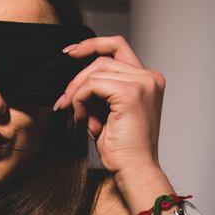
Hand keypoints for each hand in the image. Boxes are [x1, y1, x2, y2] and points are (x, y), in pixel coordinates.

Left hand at [53, 35, 165, 181]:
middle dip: (77, 80)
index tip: (69, 53)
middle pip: (102, 58)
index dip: (92, 45)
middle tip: (64, 102)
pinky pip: (92, 85)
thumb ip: (99, 91)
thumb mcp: (107, 111)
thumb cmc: (122, 148)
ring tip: (80, 117)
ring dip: (78, 94)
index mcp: (148, 80)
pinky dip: (81, 101)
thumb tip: (75, 81)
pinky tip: (84, 120)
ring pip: (95, 70)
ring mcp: (142, 83)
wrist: (134, 169)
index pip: (117, 47)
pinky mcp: (130, 93)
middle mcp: (149, 78)